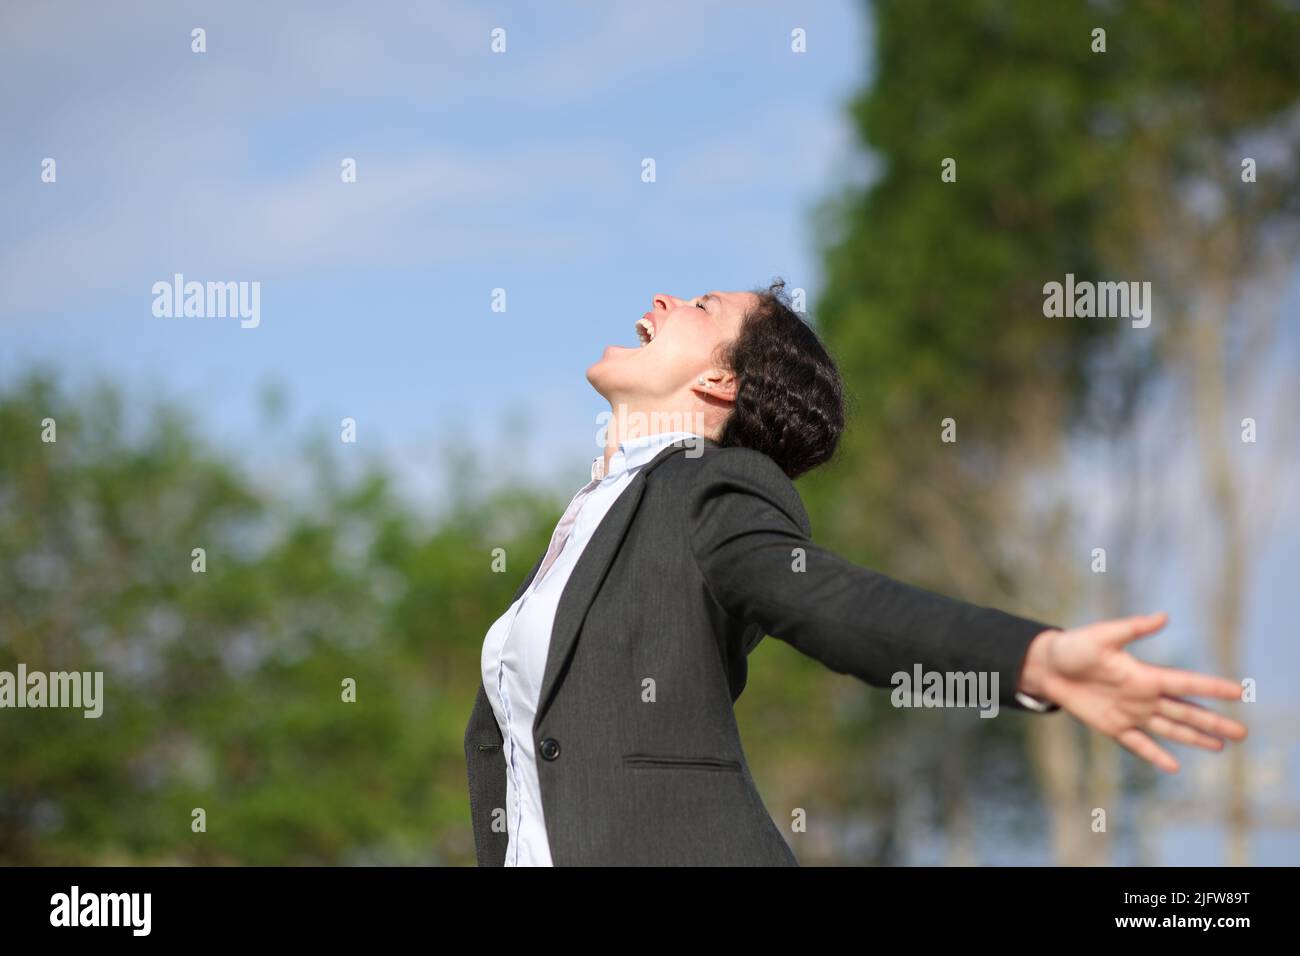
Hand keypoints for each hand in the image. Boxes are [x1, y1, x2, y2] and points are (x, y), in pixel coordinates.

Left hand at [1017, 612, 1246, 772]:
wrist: (1047, 666)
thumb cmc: (1074, 646)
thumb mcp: (1102, 635)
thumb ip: (1132, 628)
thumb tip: (1164, 616)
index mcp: (1144, 674)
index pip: (1184, 683)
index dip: (1210, 688)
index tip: (1238, 691)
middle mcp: (1143, 696)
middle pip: (1185, 712)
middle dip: (1213, 723)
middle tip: (1242, 733)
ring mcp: (1130, 714)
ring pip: (1170, 729)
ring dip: (1195, 739)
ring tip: (1220, 747)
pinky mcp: (1112, 727)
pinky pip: (1138, 744)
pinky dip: (1155, 755)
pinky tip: (1174, 767)